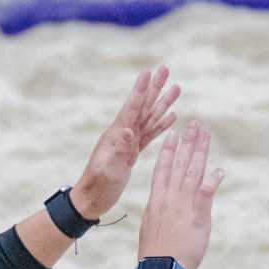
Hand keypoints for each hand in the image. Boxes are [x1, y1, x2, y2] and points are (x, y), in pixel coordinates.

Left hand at [70, 67, 180, 220]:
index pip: (132, 107)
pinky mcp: (132, 152)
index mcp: (117, 135)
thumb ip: (118, 150)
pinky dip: (162, 124)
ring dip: (162, 102)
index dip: (141, 89)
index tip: (148, 71)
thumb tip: (128, 129)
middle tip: (165, 68)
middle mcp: (123, 134)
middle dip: (154, 87)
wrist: (91, 199)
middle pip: (143, 106)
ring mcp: (128, 142)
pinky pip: (150, 134)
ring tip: (176, 87)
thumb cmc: (97, 186)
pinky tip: (172, 115)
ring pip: (149, 117)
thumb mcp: (107, 169)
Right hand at [136, 119, 222, 268]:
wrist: (160, 268)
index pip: (163, 168)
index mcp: (157, 200)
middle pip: (181, 165)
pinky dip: (212, 181)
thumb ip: (160, 210)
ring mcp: (184, 206)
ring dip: (200, 153)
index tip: (173, 133)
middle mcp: (170, 198)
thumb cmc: (155, 251)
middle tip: (195, 125)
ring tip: (205, 137)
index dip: (169, 150)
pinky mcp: (198, 217)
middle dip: (188, 143)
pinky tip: (219, 171)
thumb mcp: (151, 225)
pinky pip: (206, 195)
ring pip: (193, 173)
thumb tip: (163, 202)